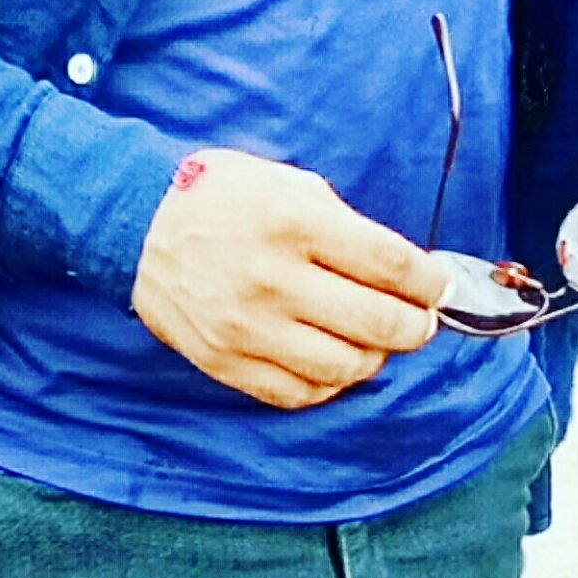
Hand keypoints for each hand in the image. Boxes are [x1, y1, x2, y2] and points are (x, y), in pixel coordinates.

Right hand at [132, 149, 445, 408]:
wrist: (139, 224)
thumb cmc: (223, 197)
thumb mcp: (289, 184)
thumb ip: (346, 227)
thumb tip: (405, 272)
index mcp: (294, 222)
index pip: (390, 264)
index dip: (429, 282)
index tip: (438, 288)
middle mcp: (272, 278)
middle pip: (378, 323)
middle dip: (415, 325)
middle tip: (418, 320)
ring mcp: (247, 327)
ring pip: (345, 368)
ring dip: (374, 357)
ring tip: (373, 340)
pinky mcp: (226, 361)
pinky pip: (298, 393)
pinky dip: (328, 383)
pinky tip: (331, 360)